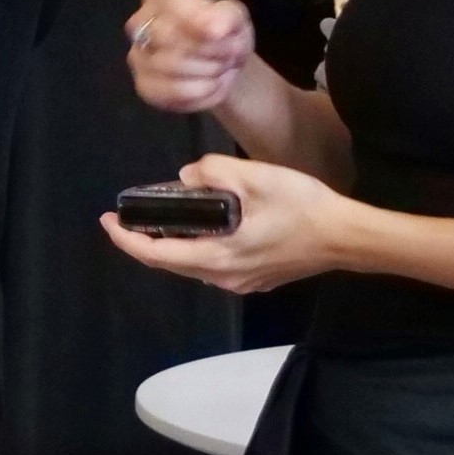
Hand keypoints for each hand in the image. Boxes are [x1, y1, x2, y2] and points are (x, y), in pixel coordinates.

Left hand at [102, 154, 349, 295]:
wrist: (346, 237)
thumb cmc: (303, 207)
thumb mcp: (257, 177)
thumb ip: (215, 172)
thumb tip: (187, 177)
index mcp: (217, 256)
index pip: (156, 255)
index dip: (126, 240)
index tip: (108, 220)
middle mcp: (223, 277)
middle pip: (171, 263)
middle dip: (145, 240)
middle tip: (129, 215)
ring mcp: (240, 282)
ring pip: (192, 264)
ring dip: (172, 243)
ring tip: (161, 217)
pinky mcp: (255, 279)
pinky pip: (212, 264)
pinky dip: (196, 246)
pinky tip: (201, 225)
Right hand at [126, 0, 252, 115]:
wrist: (224, 67)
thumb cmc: (225, 34)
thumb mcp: (235, 17)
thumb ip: (226, 17)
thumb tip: (214, 29)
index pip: (170, 5)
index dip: (198, 20)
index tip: (222, 33)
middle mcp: (139, 23)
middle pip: (168, 37)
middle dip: (208, 50)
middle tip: (229, 55)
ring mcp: (138, 56)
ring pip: (171, 67)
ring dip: (209, 72)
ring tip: (223, 70)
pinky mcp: (144, 86)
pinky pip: (172, 92)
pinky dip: (202, 93)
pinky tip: (212, 87)